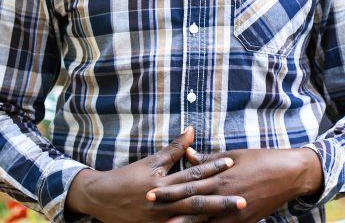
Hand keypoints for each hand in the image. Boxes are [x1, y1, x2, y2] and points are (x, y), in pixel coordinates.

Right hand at [65, 127, 245, 222]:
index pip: (194, 174)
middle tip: (243, 201)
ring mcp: (161, 221)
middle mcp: (165, 204)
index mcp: (165, 183)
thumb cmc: (128, 177)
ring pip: (191, 221)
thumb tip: (192, 130)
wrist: (101, 199)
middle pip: (198, 202)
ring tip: (232, 218)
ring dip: (211, 219)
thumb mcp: (151, 161)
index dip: (213, 168)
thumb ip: (174, 148)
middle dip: (221, 202)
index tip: (232, 162)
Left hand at [150, 146, 323, 222]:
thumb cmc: (260, 160)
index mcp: (221, 178)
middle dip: (169, 211)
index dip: (168, 192)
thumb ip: (209, 159)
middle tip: (149, 212)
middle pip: (191, 208)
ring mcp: (234, 214)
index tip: (149, 194)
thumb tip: (187, 155)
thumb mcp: (234, 155)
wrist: (287, 175)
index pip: (188, 186)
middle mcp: (225, 198)